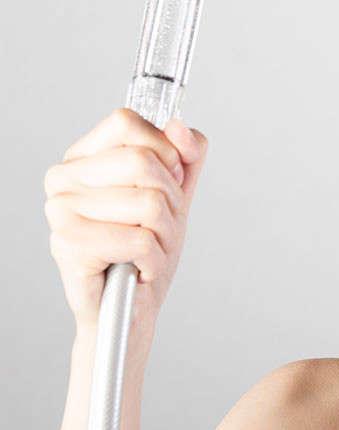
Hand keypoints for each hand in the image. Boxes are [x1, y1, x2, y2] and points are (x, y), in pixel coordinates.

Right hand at [43, 107, 207, 329]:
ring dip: (165, 234)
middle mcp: (62, 179)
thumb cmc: (146, 249)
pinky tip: (139, 267)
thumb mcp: (177, 193)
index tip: (169, 181)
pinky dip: (154, 259)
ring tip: (149, 248)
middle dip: (171, 200)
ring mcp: (60, 211)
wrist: (131, 307)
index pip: (128, 122)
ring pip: (148, 202)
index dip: (164, 151)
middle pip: (143, 162)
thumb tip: (179, 126)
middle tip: (159, 226)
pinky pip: (140, 239)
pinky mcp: (68, 245)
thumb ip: (186, 155)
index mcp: (83, 157)